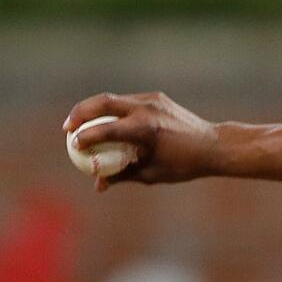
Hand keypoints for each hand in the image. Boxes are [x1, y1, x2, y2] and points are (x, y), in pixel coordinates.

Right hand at [63, 92, 219, 191]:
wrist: (214, 145)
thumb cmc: (184, 165)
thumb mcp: (152, 174)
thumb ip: (122, 175)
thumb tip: (98, 184)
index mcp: (146, 129)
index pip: (106, 129)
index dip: (86, 137)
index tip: (74, 146)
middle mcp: (147, 109)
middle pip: (103, 102)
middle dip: (80, 113)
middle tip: (67, 128)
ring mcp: (152, 100)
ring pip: (114, 98)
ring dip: (94, 108)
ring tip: (80, 123)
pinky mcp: (157, 97)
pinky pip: (127, 101)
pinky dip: (113, 109)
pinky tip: (104, 121)